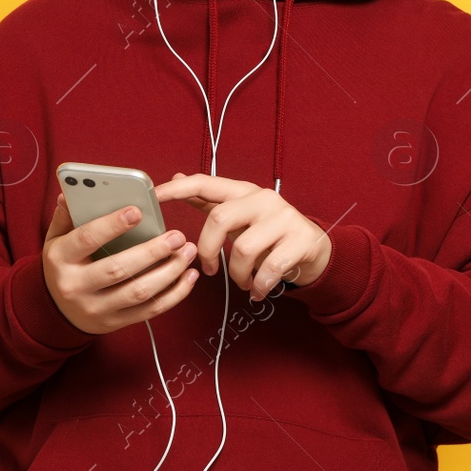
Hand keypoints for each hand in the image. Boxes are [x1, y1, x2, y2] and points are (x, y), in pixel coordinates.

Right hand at [42, 193, 198, 334]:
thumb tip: (71, 193)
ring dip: (169, 272)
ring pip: (138, 292)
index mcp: (61, 259)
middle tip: (177, 235)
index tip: (137, 211)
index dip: (113, 225)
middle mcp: (76, 286)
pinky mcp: (115, 322)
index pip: (87, 239)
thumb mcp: (56, 238)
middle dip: (152, 251)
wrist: (56, 312)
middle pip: (118, 269)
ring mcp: (96, 308)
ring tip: (187, 252)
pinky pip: (149, 310)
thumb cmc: (63, 266)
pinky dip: (173, 295)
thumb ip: (67, 215)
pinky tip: (187, 276)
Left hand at [154, 173, 332, 301]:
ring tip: (243, 283)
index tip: (155, 195)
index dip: (178, 188)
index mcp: (243, 191)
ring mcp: (284, 218)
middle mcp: (263, 199)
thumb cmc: (268, 231)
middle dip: (209, 250)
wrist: (315, 246)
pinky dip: (258, 286)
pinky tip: (257, 291)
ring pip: (243, 248)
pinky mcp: (301, 240)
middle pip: (220, 218)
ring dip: (238, 275)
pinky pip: (270, 269)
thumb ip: (209, 200)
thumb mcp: (239, 214)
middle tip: (210, 269)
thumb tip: (178, 178)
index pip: (205, 182)